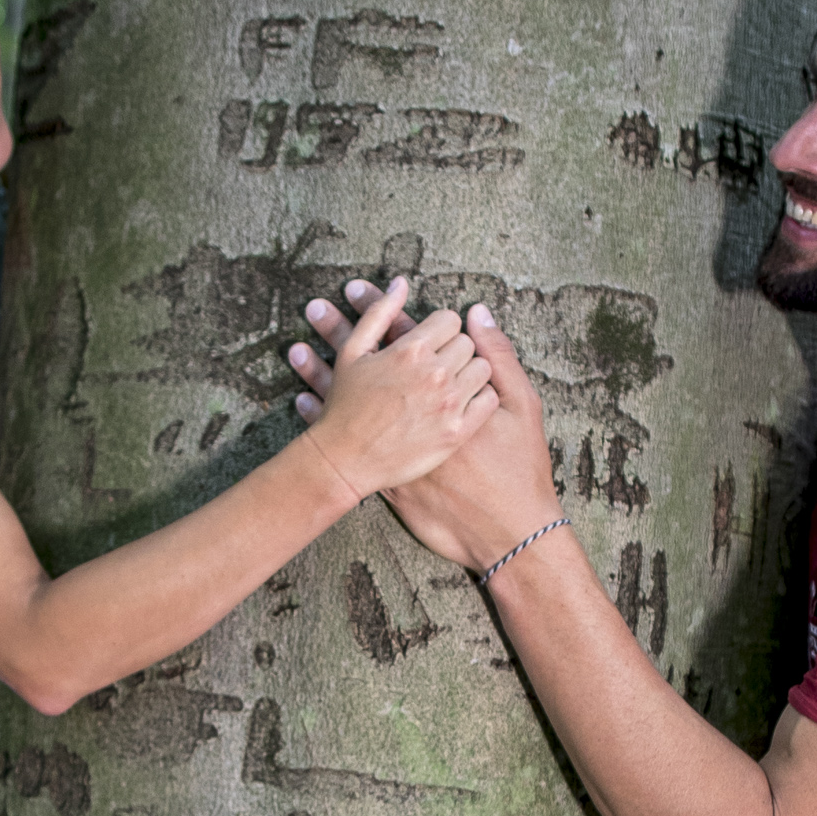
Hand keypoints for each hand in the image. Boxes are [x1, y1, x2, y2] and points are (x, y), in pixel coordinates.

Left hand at [290, 284, 557, 570]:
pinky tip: (303, 402)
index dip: (383, 307)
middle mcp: (413, 407)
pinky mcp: (384, 471)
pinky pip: (346, 443)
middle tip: (315, 309)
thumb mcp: (523, 407)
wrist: (506, 528)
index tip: (355, 288)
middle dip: (342, 331)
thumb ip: (501, 356)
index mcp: (445, 385)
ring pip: (349, 397)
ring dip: (319, 370)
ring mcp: (396, 442)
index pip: (405, 335)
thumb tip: (479, 311)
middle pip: (370, 362)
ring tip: (293, 348)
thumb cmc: (519, 467)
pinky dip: (322, 419)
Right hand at [295, 273, 499, 501]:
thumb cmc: (346, 404)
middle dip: (454, 349)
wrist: (346, 459)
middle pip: (468, 342)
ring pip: (482, 369)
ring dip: (469, 372)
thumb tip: (401, 283)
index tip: (431, 343)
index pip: (451, 319)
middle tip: (438, 364)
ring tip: (450, 383)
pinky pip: (488, 400)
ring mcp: (448, 404)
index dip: (440, 329)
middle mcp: (434, 374)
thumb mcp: (352, 352)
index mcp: (411, 350)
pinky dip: (479, 398)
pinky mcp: (456, 431)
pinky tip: (460, 403)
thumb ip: (379, 312)